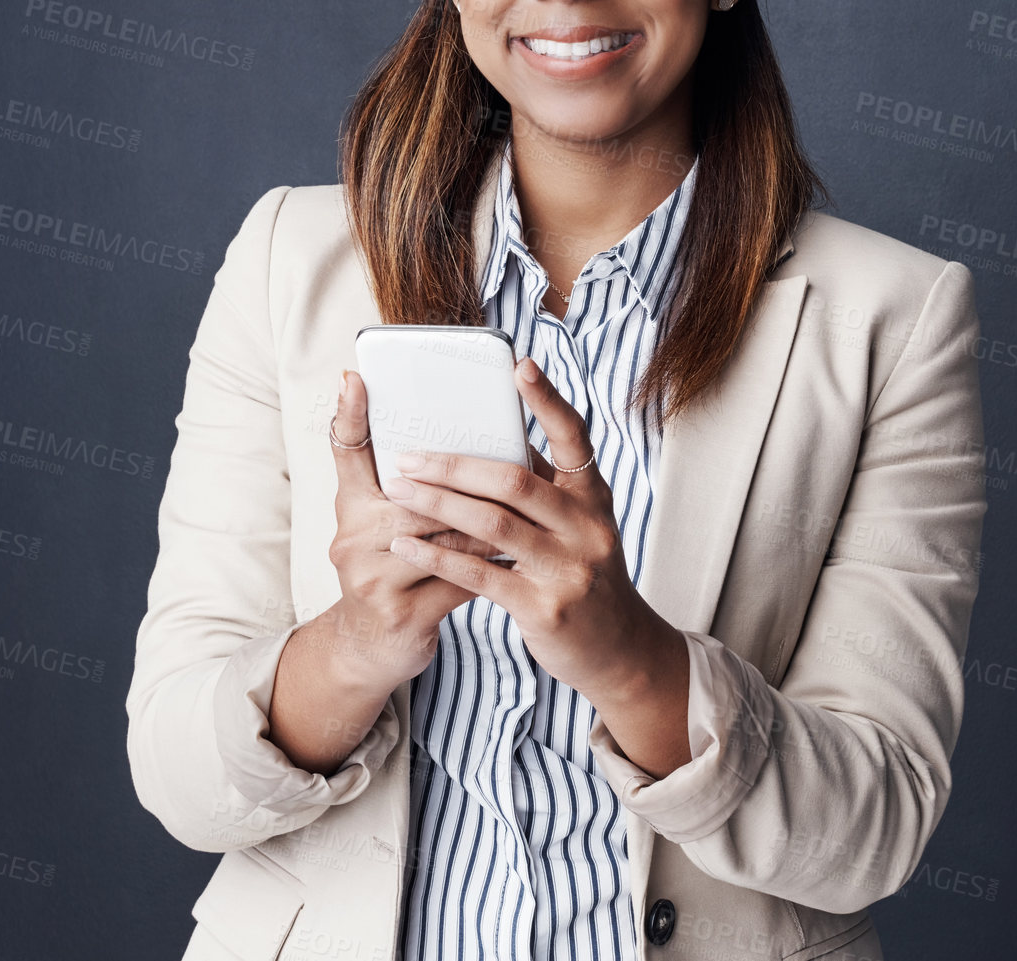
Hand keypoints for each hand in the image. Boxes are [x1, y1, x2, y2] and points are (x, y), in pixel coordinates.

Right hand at [326, 368, 506, 689]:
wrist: (373, 650)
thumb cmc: (392, 573)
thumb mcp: (389, 525)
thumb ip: (417, 487)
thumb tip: (467, 435)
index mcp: (350, 507)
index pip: (345, 451)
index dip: (348, 414)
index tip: (357, 377)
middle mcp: (351, 538)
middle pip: (416, 497)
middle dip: (469, 487)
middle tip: (517, 465)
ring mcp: (372, 580)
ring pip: (446, 539)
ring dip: (492, 526)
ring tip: (530, 513)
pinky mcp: (401, 616)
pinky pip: (460, 582)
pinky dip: (495, 566)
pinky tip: (521, 556)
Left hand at [379, 355, 677, 705]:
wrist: (617, 650)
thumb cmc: (581, 572)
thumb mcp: (578, 524)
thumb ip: (543, 487)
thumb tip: (490, 437)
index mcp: (594, 495)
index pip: (575, 437)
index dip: (548, 400)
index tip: (520, 365)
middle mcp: (588, 527)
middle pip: (515, 481)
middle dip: (454, 465)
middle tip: (408, 456)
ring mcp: (569, 569)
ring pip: (493, 524)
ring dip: (438, 503)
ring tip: (399, 490)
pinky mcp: (545, 608)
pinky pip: (481, 574)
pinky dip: (438, 555)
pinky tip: (406, 543)